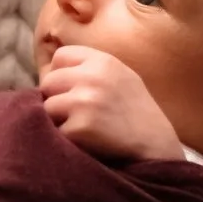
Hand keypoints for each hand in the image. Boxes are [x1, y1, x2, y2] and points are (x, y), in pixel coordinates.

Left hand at [38, 44, 183, 161]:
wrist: (155, 145)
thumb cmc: (134, 112)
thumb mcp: (120, 76)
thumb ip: (89, 68)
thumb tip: (47, 68)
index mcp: (103, 61)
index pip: (60, 56)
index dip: (61, 74)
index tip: (73, 90)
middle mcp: (93, 77)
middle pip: (48, 82)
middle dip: (56, 98)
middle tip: (75, 114)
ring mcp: (85, 102)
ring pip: (47, 107)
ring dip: (57, 120)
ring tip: (82, 127)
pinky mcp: (80, 127)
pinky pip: (54, 131)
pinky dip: (65, 139)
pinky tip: (86, 141)